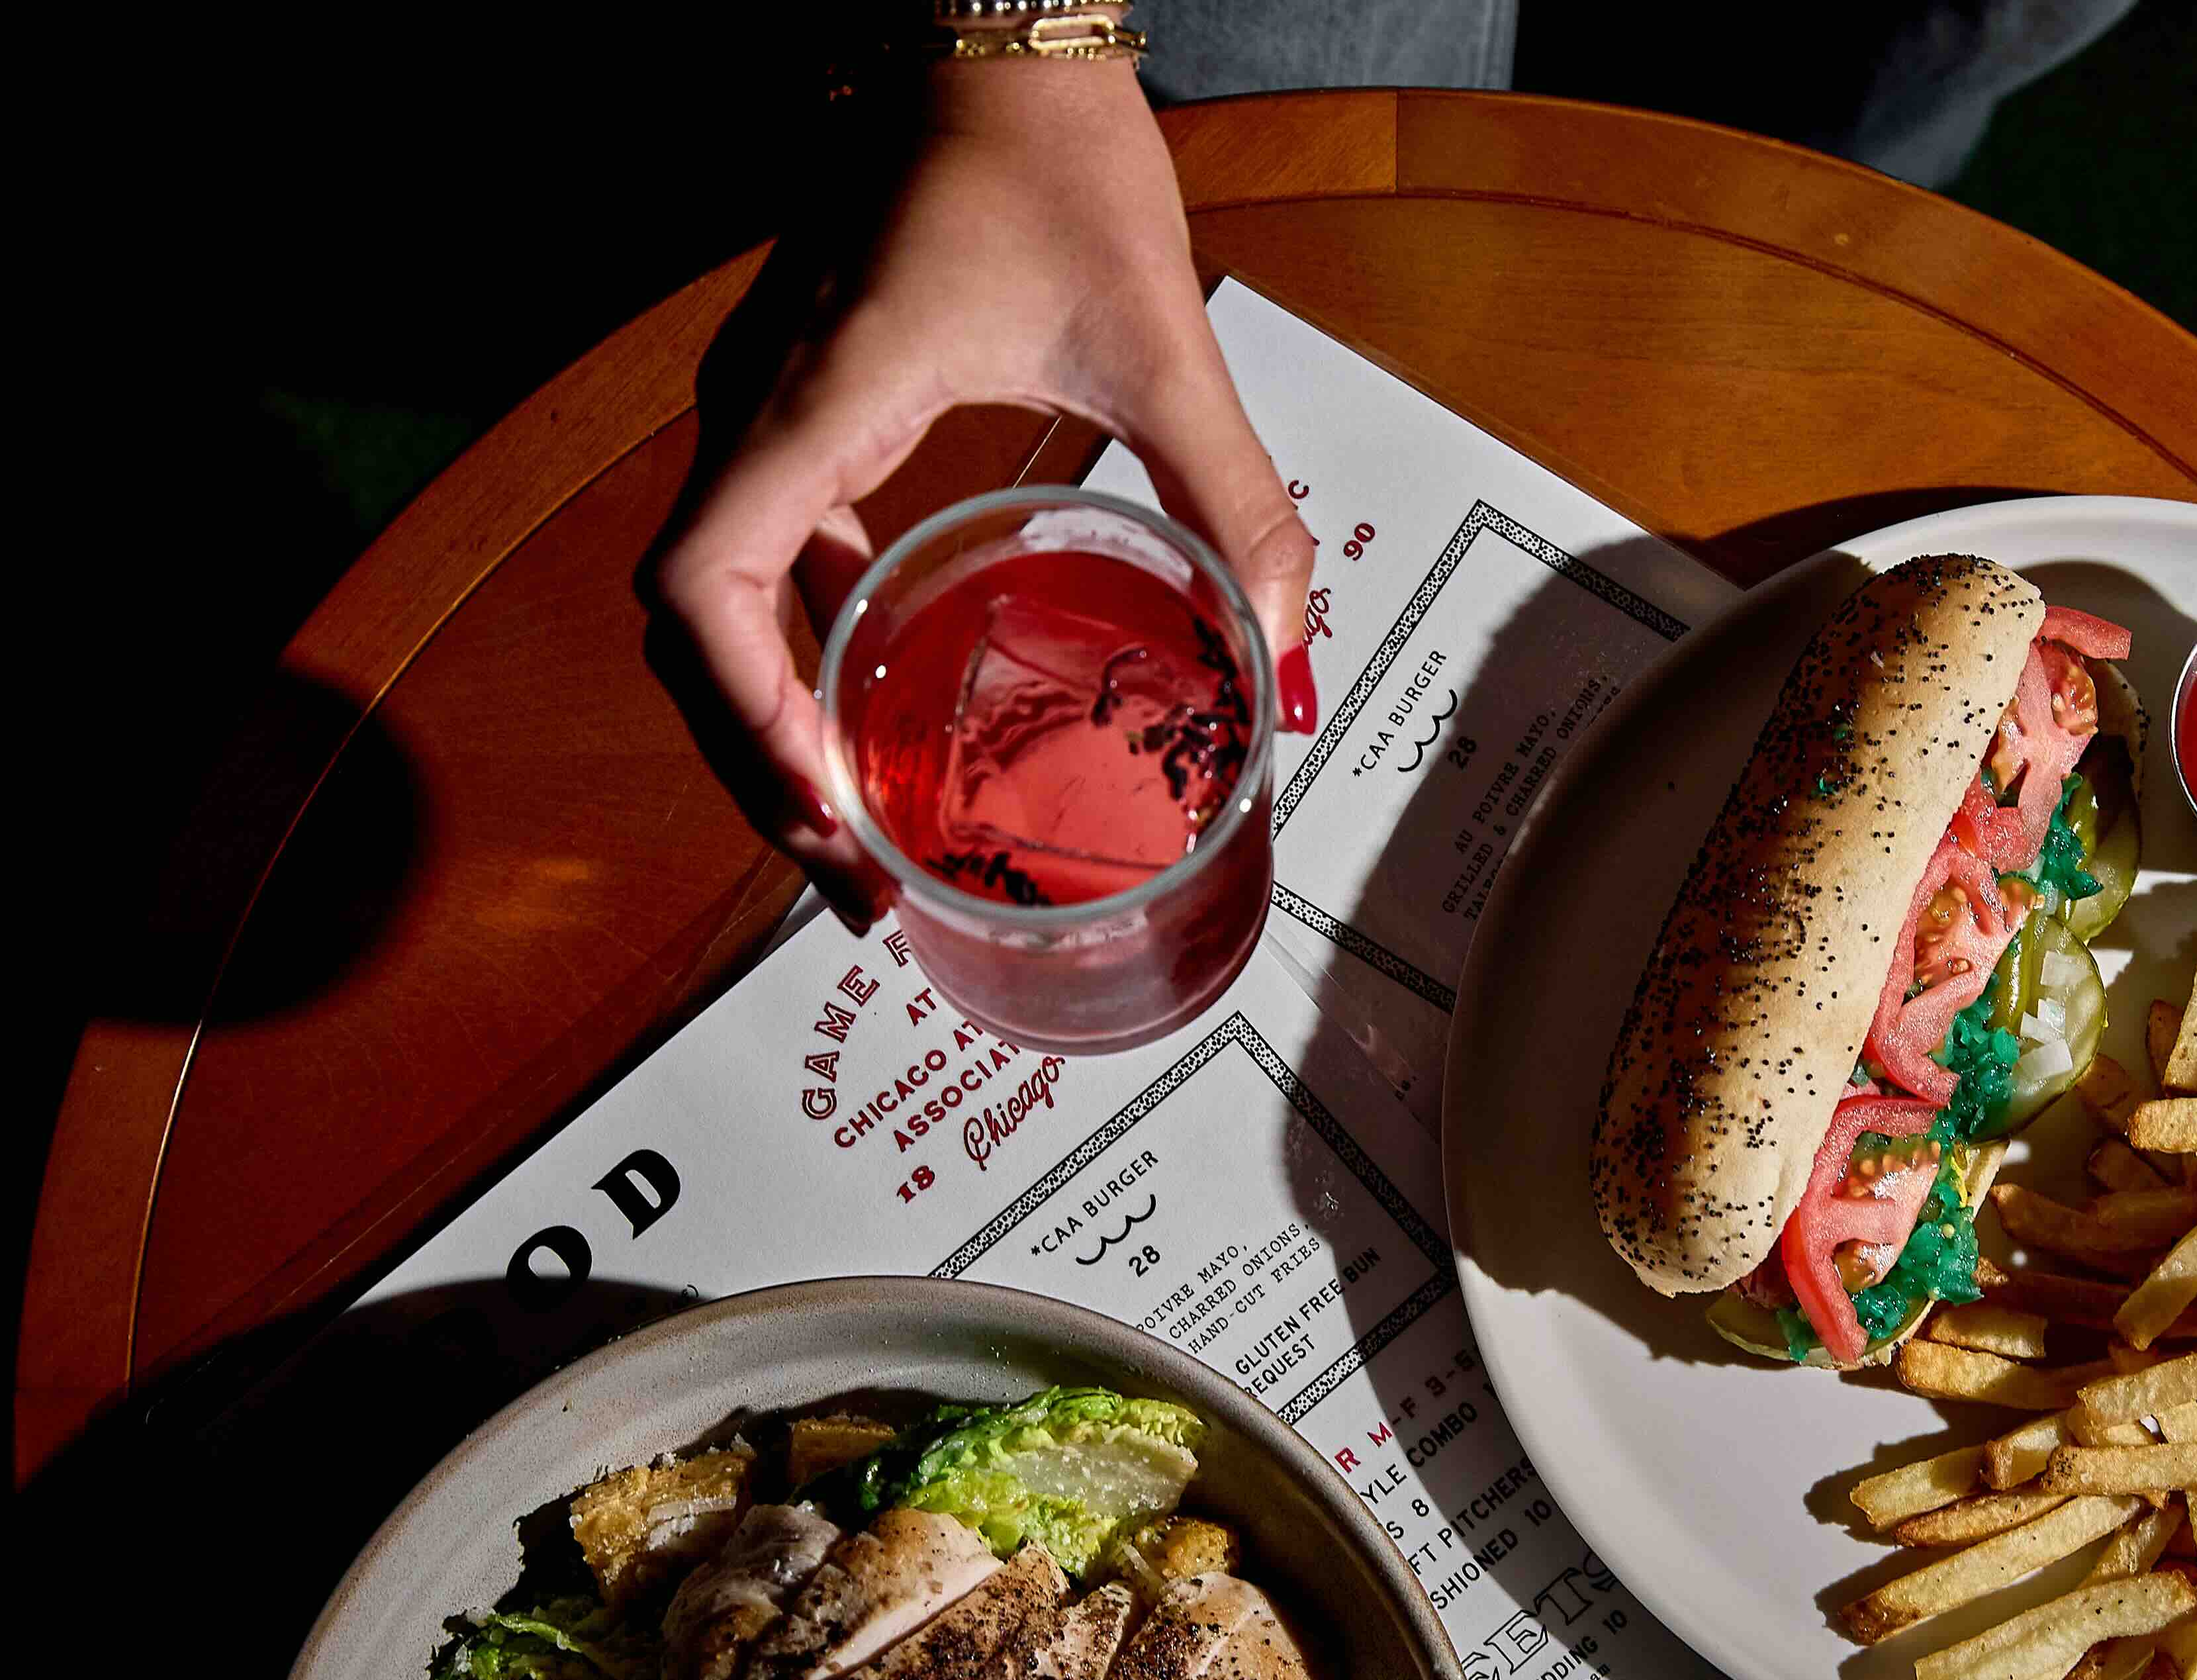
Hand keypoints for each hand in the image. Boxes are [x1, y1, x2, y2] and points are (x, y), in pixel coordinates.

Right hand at [650, 57, 1313, 930]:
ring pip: (722, 592)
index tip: (829, 804)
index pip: (702, 591)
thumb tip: (1287, 639)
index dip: (748, 715)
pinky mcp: (802, 397)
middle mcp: (758, 410)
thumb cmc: (1051, 163)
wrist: (994, 44)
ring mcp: (769, 403)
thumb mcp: (1158, 335)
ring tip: (859, 816)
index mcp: (812, 402)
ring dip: (777, 709)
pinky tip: (876, 689)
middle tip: (856, 868)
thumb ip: (1225, 491)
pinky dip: (802, 634)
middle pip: (697, 629)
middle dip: (765, 759)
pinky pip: (765, 540)